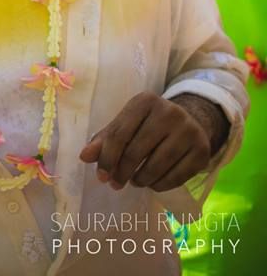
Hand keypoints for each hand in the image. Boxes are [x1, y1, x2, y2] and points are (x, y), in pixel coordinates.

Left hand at [79, 91, 224, 191]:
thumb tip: (84, 157)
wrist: (190, 121)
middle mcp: (169, 112)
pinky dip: (159, 185)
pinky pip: (175, 178)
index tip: (100, 176)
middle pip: (136, 151)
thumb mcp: (127, 123)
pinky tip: (152, 183)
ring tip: (134, 181)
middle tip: (115, 183)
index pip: (119, 134)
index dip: (107, 158)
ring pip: (156, 167)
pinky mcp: (202, 150)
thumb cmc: (149, 124)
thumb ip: (105, 139)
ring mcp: (188, 131)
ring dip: (140, 180)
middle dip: (122, 172)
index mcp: (145, 101)